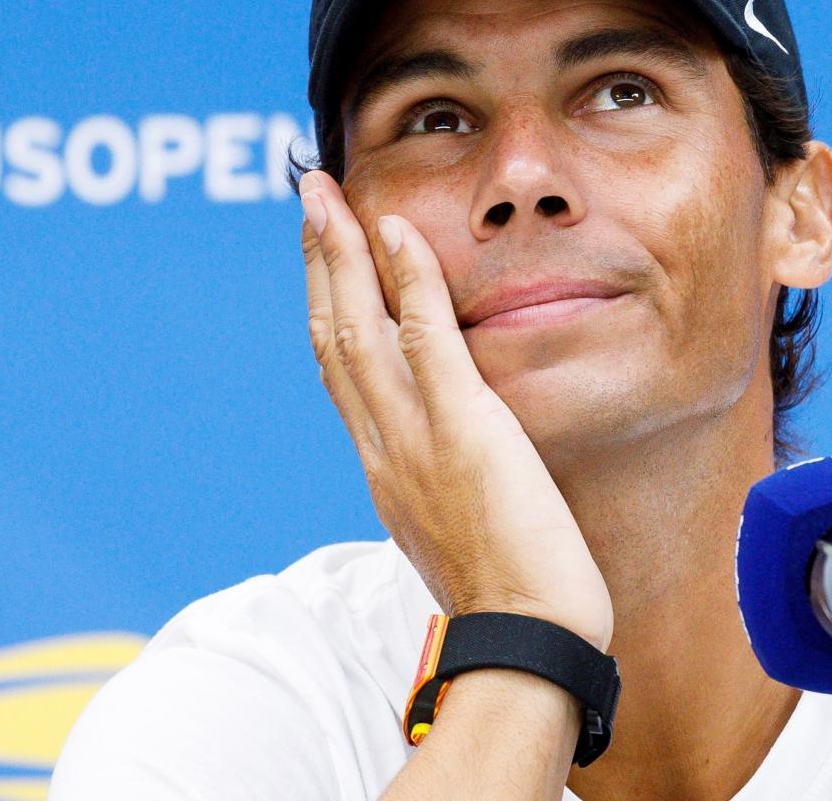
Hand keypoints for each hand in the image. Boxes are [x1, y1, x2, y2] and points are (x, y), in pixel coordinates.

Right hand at [299, 171, 612, 650]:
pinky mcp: (463, 432)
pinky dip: (407, 283)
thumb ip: (445, 482)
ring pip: (358, 328)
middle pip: (331, 335)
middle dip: (316, 259)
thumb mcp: (462, 527)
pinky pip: (427, 342)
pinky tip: (394, 230)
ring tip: (324, 192)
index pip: (342, 370)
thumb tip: (453, 461)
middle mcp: (382, 447)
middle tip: (305, 193)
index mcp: (385, 468)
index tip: (323, 253)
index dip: (326, 303)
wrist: (526, 638)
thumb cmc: (511, 595)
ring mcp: (415, 438)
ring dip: (339, 252)